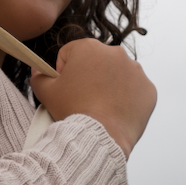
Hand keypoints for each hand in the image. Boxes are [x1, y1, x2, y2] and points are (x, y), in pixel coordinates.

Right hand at [29, 38, 156, 158]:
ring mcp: (135, 70)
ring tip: (99, 107)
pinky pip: (134, 90)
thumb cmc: (73, 112)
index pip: (70, 53)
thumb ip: (38, 76)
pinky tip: (115, 112)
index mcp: (88, 47)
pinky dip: (126, 99)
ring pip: (117, 74)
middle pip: (96, 62)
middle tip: (82, 100)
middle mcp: (115, 52)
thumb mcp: (46, 93)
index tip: (66, 88)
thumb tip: (37, 69)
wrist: (101, 137)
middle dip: (89, 76)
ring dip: (109, 86)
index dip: (64, 71)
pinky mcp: (148, 88)